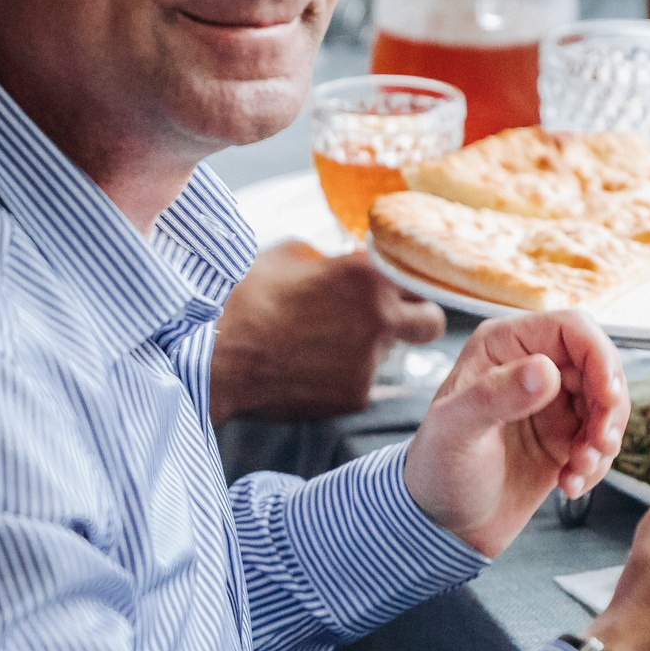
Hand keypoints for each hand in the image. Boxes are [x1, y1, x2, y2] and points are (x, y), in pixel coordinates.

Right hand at [210, 242, 445, 423]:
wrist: (218, 355)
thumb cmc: (246, 299)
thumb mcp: (288, 254)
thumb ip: (329, 257)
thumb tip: (339, 262)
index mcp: (367, 273)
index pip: (418, 276)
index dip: (405, 283)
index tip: (396, 288)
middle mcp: (380, 317)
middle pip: (432, 322)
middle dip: (417, 321)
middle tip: (388, 322)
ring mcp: (370, 361)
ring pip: (389, 355)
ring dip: (368, 349)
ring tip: (318, 345)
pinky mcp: (355, 395)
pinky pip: (361, 383)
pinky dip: (342, 377)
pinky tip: (307, 369)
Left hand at [400, 312, 627, 556]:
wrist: (441, 524)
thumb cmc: (436, 471)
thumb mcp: (455, 432)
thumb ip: (495, 397)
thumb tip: (546, 370)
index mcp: (502, 346)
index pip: (572, 328)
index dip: (600, 356)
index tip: (607, 398)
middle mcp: (530, 366)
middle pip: (600, 365)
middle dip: (609, 407)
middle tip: (599, 445)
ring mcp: (549, 402)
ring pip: (607, 403)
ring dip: (604, 439)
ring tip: (578, 471)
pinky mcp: (563, 437)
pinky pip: (601, 439)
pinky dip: (596, 463)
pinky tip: (570, 485)